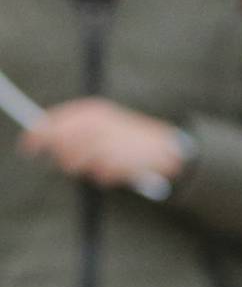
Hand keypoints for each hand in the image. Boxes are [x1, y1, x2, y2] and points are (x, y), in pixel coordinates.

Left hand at [18, 99, 186, 190]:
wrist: (168, 149)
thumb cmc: (132, 140)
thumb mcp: (104, 125)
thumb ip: (75, 131)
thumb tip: (44, 138)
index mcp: (93, 111)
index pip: (55, 121)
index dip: (38, 134)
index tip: (28, 147)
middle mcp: (98, 124)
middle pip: (61, 143)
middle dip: (63, 156)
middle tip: (73, 164)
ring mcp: (107, 142)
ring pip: (76, 162)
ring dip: (86, 168)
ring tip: (105, 165)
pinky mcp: (118, 161)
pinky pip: (99, 174)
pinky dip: (106, 176)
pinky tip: (118, 169)